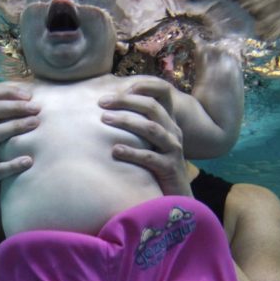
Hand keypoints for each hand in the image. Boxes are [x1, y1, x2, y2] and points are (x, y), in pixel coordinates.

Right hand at [0, 85, 38, 215]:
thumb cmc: (5, 170)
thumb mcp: (9, 147)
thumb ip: (18, 129)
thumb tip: (42, 106)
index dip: (8, 93)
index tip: (30, 93)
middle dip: (13, 107)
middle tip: (37, 108)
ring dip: (14, 128)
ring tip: (35, 125)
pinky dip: (13, 164)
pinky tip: (29, 161)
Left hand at [100, 79, 191, 195]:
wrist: (177, 196)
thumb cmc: (157, 166)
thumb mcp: (151, 142)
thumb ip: (139, 124)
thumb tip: (111, 107)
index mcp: (169, 122)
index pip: (162, 92)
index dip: (143, 85)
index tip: (117, 87)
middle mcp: (173, 132)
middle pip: (152, 107)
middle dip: (126, 101)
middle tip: (102, 102)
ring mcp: (173, 150)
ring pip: (151, 129)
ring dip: (127, 122)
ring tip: (105, 119)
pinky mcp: (169, 168)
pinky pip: (149, 157)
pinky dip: (131, 152)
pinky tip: (115, 150)